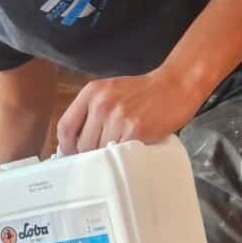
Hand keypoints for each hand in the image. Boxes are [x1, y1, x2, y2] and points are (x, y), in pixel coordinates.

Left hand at [56, 63, 207, 154]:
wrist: (176, 85)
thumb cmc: (143, 92)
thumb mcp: (110, 92)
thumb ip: (91, 112)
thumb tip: (74, 144)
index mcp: (91, 92)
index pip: (65, 127)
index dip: (66, 147)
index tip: (73, 155)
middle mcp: (101, 103)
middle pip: (81, 144)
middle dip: (89, 154)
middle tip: (102, 156)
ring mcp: (118, 116)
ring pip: (99, 151)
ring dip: (107, 157)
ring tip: (119, 152)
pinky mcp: (135, 129)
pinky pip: (119, 153)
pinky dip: (123, 157)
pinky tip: (130, 151)